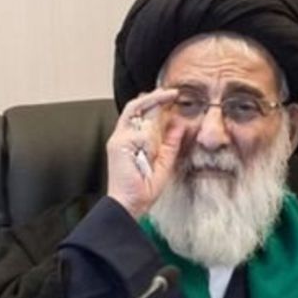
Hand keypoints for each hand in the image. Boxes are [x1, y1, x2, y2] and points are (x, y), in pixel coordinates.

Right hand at [106, 89, 183, 218]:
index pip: (140, 113)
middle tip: (172, 93)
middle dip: (154, 97)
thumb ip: (170, 144)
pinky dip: (148, 146)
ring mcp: (118, 139)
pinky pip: (141, 135)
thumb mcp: (164, 162)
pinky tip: (145, 160)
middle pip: (136, 106)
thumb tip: (179, 125)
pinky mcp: (118, 144)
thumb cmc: (143, 188)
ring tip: (149, 159)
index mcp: (131, 139)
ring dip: (152, 136)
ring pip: (140, 120)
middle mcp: (122, 136)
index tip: (170, 95)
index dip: (153, 101)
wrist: (130, 204)